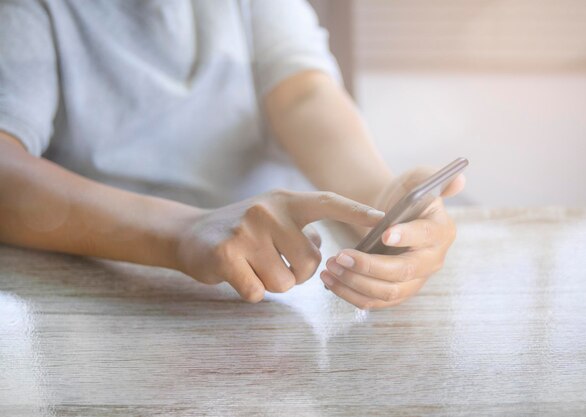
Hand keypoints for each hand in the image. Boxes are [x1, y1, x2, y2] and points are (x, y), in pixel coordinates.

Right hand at [175, 190, 384, 302]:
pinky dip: (251, 292)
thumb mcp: (273, 217)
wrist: (190, 235)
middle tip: (275, 264)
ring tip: (254, 266)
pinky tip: (237, 274)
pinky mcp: (227, 255)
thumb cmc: (242, 231)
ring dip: (273, 284)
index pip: (328, 202)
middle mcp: (268, 210)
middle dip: (298, 274)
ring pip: (286, 282)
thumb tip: (326, 247)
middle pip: (310, 262)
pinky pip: (258, 292)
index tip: (383, 220)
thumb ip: (301, 228)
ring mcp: (246, 231)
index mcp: (286, 199)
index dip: (356, 212)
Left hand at [320, 168, 465, 308]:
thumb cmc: (403, 196)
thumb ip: (431, 177)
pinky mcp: (397, 293)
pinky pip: (374, 302)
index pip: (425, 236)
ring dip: (355, 282)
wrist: (390, 214)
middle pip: (403, 271)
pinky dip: (350, 295)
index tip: (383, 234)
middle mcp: (432, 261)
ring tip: (331, 267)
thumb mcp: (416, 180)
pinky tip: (330, 281)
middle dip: (370, 266)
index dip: (406, 236)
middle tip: (341, 254)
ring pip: (387, 292)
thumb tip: (458, 179)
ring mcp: (415, 281)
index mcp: (440, 231)